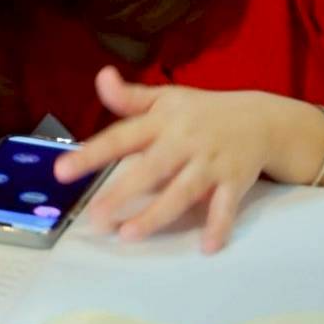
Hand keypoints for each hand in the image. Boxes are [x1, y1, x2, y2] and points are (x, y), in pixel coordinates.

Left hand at [53, 67, 321, 252]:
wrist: (262, 119)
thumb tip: (101, 76)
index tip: (61, 171)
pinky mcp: (236, 182)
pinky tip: (206, 247)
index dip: (92, 153)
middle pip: (150, 169)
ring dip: (157, 214)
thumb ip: (129, 97)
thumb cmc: (202, 112)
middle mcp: (185, 141)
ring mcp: (211, 163)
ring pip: (182, 192)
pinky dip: (218, 226)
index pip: (122, 137)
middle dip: (121, 193)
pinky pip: (226, 207)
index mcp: (163, 121)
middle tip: (94, 218)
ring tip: (128, 235)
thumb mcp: (165, 98)